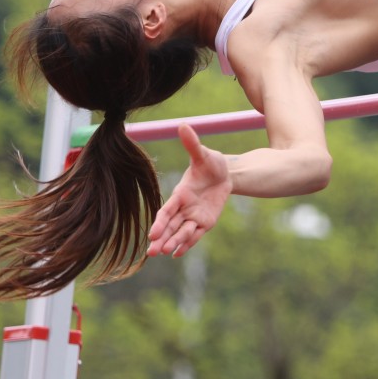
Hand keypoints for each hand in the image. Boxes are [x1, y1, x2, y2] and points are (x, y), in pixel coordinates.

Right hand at [148, 124, 232, 256]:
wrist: (225, 173)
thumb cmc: (211, 163)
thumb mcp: (203, 154)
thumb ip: (193, 144)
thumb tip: (183, 125)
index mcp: (180, 194)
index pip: (167, 210)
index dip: (160, 222)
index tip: (152, 234)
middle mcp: (184, 207)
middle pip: (170, 225)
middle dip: (162, 238)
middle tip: (152, 253)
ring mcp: (194, 216)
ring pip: (181, 232)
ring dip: (173, 242)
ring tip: (165, 253)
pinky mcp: (205, 222)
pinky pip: (195, 234)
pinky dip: (187, 243)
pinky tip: (178, 253)